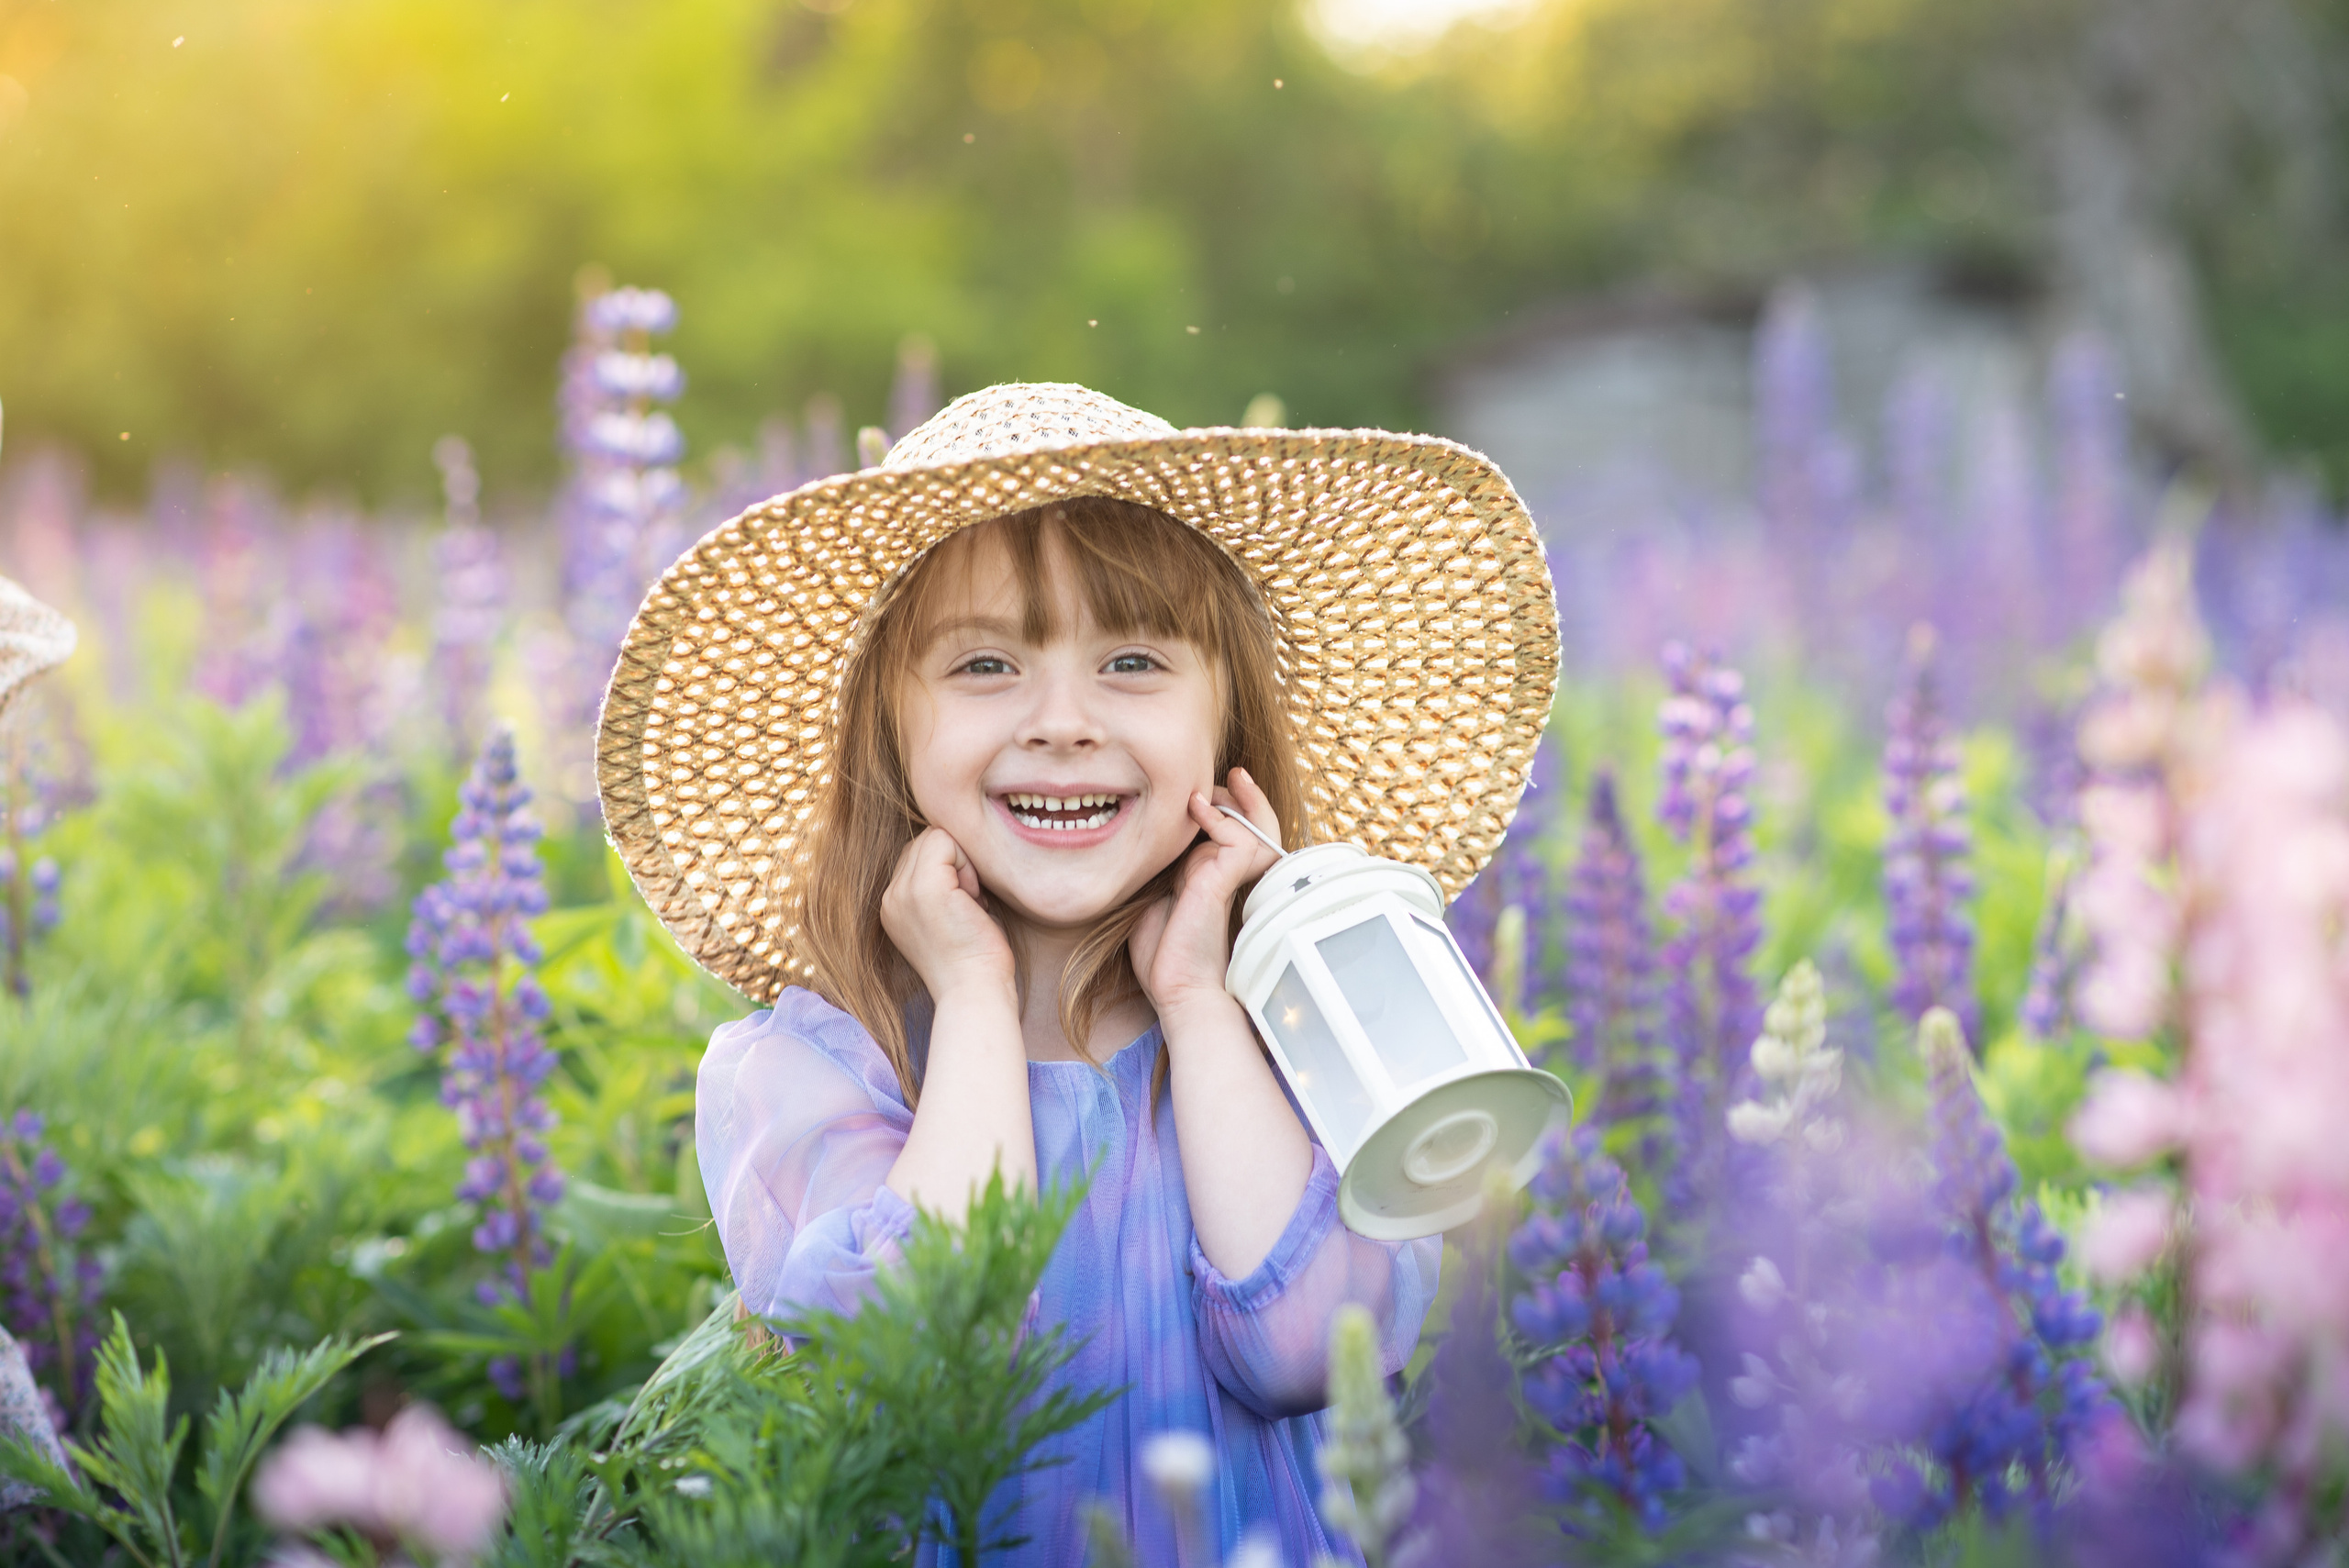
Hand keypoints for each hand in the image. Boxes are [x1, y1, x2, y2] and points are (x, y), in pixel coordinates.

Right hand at [881, 827, 1014, 1001]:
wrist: (974, 993)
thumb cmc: (974, 960)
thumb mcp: (946, 918)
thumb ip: (940, 885)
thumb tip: (955, 849)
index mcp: (893, 906)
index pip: (916, 855)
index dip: (949, 870)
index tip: (964, 906)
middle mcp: (889, 898)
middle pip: (924, 842)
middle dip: (955, 863)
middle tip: (969, 904)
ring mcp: (902, 891)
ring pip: (935, 837)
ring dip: (962, 863)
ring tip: (970, 904)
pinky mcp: (924, 887)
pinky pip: (946, 840)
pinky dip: (968, 864)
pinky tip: (974, 900)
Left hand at [1129, 768, 1282, 1018]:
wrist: (1175, 989)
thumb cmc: (1163, 954)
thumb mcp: (1157, 897)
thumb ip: (1165, 870)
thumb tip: (1150, 840)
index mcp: (1218, 879)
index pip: (1239, 834)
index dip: (1232, 809)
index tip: (1210, 790)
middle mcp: (1232, 877)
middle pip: (1260, 827)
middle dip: (1248, 798)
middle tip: (1234, 774)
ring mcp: (1233, 879)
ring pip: (1259, 828)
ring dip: (1238, 801)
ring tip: (1219, 785)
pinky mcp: (1226, 881)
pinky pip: (1238, 838)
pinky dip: (1219, 818)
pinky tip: (1196, 808)